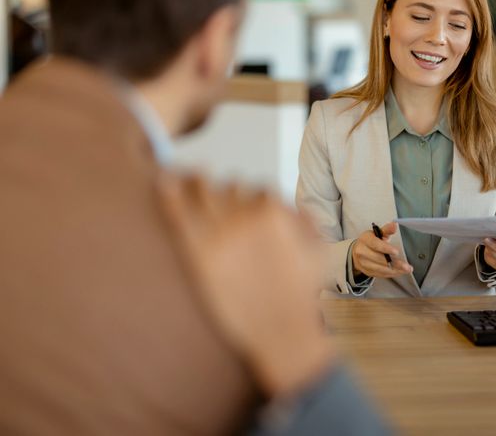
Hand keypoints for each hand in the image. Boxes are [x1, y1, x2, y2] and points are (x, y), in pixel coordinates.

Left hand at [157, 172, 334, 397]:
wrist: (279, 330)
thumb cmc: (301, 296)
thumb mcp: (317, 253)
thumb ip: (306, 224)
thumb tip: (290, 211)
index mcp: (273, 213)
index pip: (259, 190)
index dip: (255, 199)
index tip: (249, 208)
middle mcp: (245, 217)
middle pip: (231, 187)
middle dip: (230, 193)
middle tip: (222, 202)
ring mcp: (219, 233)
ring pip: (204, 191)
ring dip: (200, 185)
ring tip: (190, 179)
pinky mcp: (198, 252)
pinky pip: (178, 212)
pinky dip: (169, 192)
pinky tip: (163, 180)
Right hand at [352, 222, 412, 277]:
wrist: (358, 251)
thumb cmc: (370, 241)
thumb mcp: (377, 233)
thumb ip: (387, 230)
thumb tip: (395, 225)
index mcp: (365, 240)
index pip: (375, 244)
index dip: (386, 248)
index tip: (396, 252)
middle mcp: (362, 252)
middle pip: (379, 259)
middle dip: (394, 263)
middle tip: (407, 266)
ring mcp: (364, 264)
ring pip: (381, 269)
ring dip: (395, 271)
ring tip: (407, 270)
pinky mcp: (367, 272)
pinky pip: (381, 275)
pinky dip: (392, 274)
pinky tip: (400, 272)